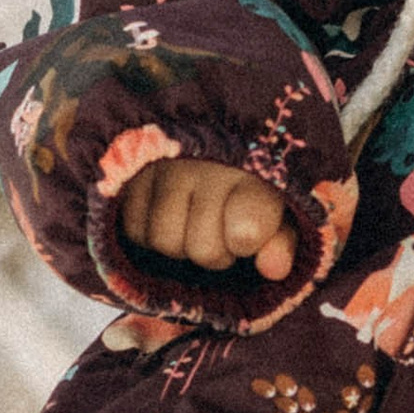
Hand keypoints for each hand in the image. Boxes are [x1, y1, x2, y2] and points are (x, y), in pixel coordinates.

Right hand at [117, 158, 295, 281]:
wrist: (211, 142)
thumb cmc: (251, 188)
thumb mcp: (280, 214)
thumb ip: (282, 243)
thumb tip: (274, 270)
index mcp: (255, 170)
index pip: (247, 230)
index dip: (245, 243)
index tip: (248, 232)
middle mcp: (208, 163)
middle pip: (203, 250)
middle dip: (215, 253)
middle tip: (222, 230)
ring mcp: (166, 165)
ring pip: (164, 242)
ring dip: (180, 245)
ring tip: (194, 223)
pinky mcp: (132, 171)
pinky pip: (134, 229)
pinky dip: (149, 233)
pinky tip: (168, 215)